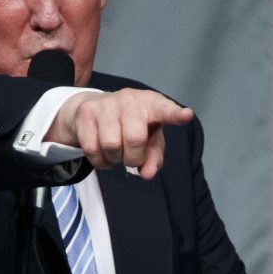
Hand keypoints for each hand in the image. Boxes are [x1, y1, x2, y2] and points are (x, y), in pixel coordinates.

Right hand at [45, 89, 193, 179]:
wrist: (93, 109)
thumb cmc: (130, 125)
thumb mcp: (148, 140)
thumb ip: (153, 157)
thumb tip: (147, 174)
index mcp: (152, 104)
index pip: (165, 110)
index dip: (176, 114)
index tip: (186, 115)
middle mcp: (130, 99)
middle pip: (134, 139)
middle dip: (133, 157)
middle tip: (131, 157)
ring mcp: (106, 103)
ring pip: (111, 145)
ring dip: (114, 159)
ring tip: (116, 153)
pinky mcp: (86, 112)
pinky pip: (92, 148)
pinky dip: (100, 161)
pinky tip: (103, 153)